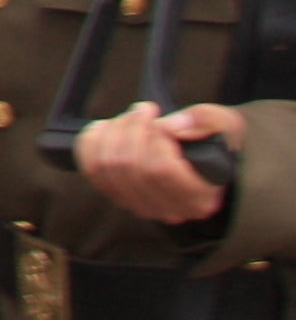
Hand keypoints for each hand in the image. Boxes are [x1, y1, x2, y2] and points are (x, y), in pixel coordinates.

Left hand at [78, 101, 244, 226]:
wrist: (208, 160)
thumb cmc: (218, 143)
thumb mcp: (228, 126)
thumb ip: (206, 121)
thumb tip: (172, 125)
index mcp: (201, 197)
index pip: (161, 170)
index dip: (154, 138)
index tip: (161, 120)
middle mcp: (171, 210)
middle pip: (130, 166)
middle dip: (131, 128)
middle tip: (144, 110)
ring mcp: (142, 207)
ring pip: (107, 168)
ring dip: (112, 133)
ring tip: (130, 117)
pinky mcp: (121, 197)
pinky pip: (91, 171)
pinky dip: (91, 144)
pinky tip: (106, 128)